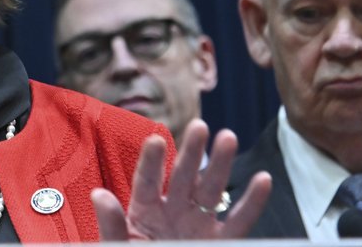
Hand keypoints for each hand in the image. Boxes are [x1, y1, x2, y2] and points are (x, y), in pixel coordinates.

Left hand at [91, 119, 271, 240]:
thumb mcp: (119, 246)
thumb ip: (112, 224)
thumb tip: (98, 195)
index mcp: (144, 212)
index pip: (147, 181)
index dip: (152, 161)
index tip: (156, 139)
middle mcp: (173, 212)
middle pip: (183, 177)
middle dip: (191, 151)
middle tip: (199, 126)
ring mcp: (198, 226)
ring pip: (211, 191)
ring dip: (221, 165)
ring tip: (228, 137)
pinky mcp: (220, 242)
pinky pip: (239, 222)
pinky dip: (253, 202)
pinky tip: (263, 179)